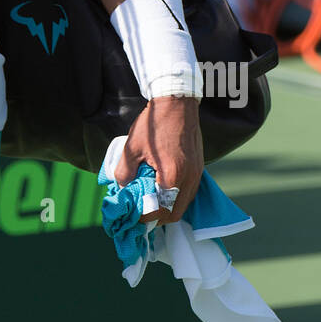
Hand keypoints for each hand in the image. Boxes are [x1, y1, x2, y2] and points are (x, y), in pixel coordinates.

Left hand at [113, 97, 203, 225]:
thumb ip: (124, 172)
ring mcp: (197, 174)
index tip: (133, 218)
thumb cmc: (153, 124)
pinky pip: (189, 192)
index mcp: (172, 176)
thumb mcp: (131, 148)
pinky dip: (177, 198)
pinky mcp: (199, 168)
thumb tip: (121, 188)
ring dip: (168, 208)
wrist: (176, 102)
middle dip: (157, 218)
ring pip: (184, 204)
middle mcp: (188, 179)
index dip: (145, 219)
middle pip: (174, 213)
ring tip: (151, 204)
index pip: (160, 211)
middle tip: (141, 214)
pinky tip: (164, 190)